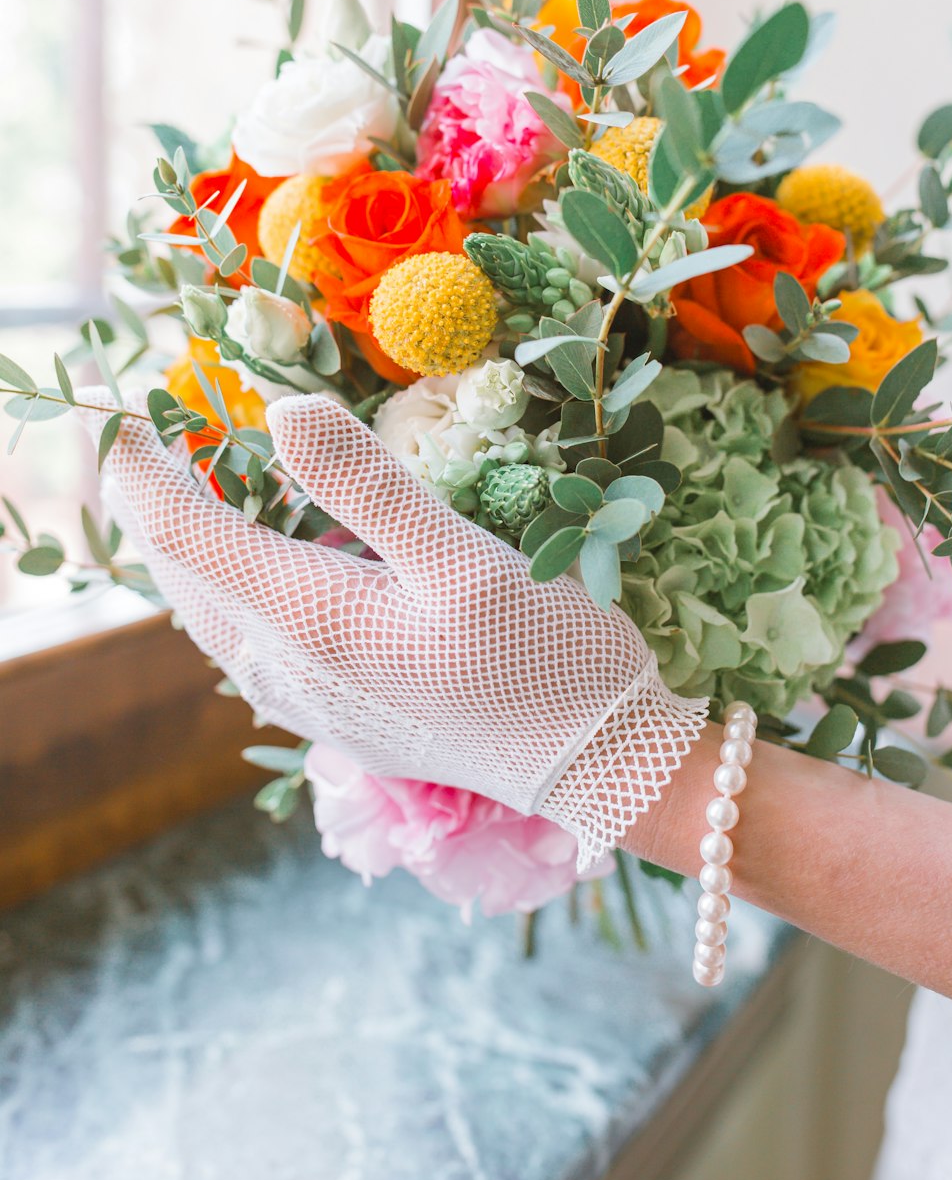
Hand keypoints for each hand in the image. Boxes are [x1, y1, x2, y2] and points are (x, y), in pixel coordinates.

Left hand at [78, 389, 706, 867]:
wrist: (597, 768)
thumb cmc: (548, 658)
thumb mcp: (469, 560)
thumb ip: (370, 488)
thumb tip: (281, 413)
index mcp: (310, 620)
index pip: (182, 533)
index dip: (141, 468)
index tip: (126, 411)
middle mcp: (288, 669)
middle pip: (183, 576)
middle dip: (155, 504)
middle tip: (154, 434)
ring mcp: (310, 701)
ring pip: (212, 614)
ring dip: (192, 547)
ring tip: (199, 485)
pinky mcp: (341, 715)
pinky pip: (250, 643)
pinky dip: (234, 587)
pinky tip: (269, 563)